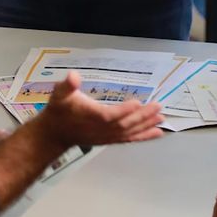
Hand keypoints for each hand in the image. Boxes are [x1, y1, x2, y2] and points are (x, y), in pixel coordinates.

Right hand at [42, 72, 163, 150]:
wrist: (54, 134)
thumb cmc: (59, 110)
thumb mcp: (59, 94)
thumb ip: (67, 85)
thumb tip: (73, 76)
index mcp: (90, 116)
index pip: (109, 116)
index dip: (123, 111)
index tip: (137, 103)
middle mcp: (101, 129)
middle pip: (124, 125)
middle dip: (142, 116)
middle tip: (158, 107)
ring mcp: (106, 137)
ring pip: (129, 133)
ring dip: (146, 126)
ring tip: (162, 119)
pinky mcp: (110, 140)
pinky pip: (129, 139)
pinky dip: (144, 136)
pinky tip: (157, 133)